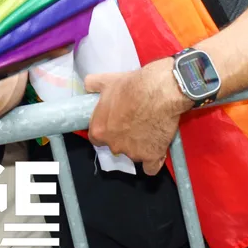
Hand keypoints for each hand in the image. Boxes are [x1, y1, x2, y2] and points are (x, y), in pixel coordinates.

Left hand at [84, 59, 190, 175]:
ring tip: (149, 128)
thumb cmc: (132, 85)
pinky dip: (153, 160)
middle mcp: (113, 145)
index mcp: (99, 130)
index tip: (114, 123)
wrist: (160, 91)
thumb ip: (93, 84)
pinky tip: (156, 149)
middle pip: (115, 146)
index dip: (106, 130)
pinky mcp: (152, 156)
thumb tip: (88, 85)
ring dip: (139, 146)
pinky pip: (150, 167)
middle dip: (123, 137)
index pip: (96, 138)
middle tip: (134, 121)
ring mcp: (133, 153)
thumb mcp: (107, 80)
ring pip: (133, 155)